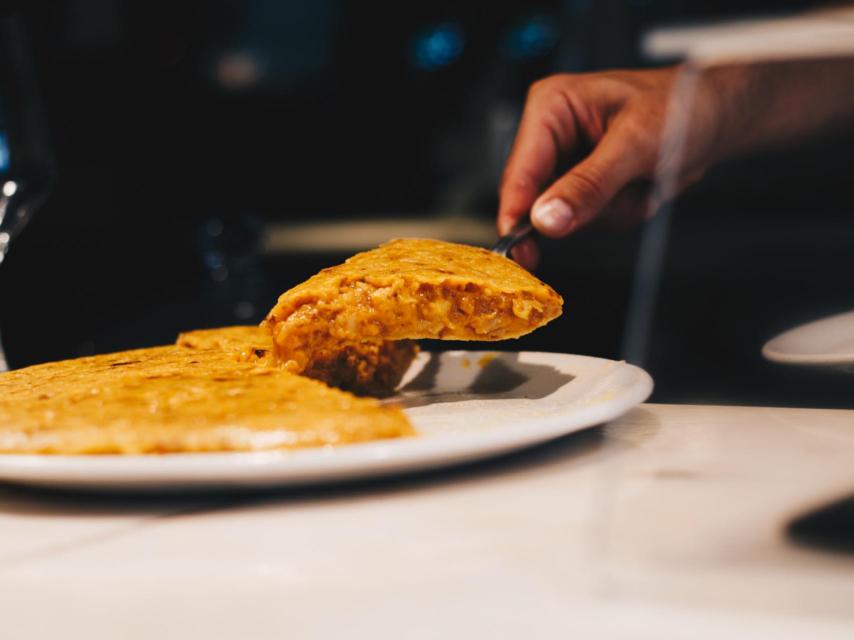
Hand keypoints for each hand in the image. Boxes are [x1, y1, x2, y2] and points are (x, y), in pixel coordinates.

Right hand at [498, 66, 720, 267]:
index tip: (520, 253)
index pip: (520, 173)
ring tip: (642, 181)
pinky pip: (587, 221)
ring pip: (566, 218)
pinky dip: (620, 213)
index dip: (517, 215)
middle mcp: (550, 136)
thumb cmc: (681, 107)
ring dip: (611, 211)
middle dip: (588, 209)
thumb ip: (589, 185)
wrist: (713, 116)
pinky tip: (639, 188)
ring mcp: (566, 163)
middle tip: (625, 194)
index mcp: (550, 108)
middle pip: (539, 202)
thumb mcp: (637, 145)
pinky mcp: (581, 185)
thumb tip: (547, 220)